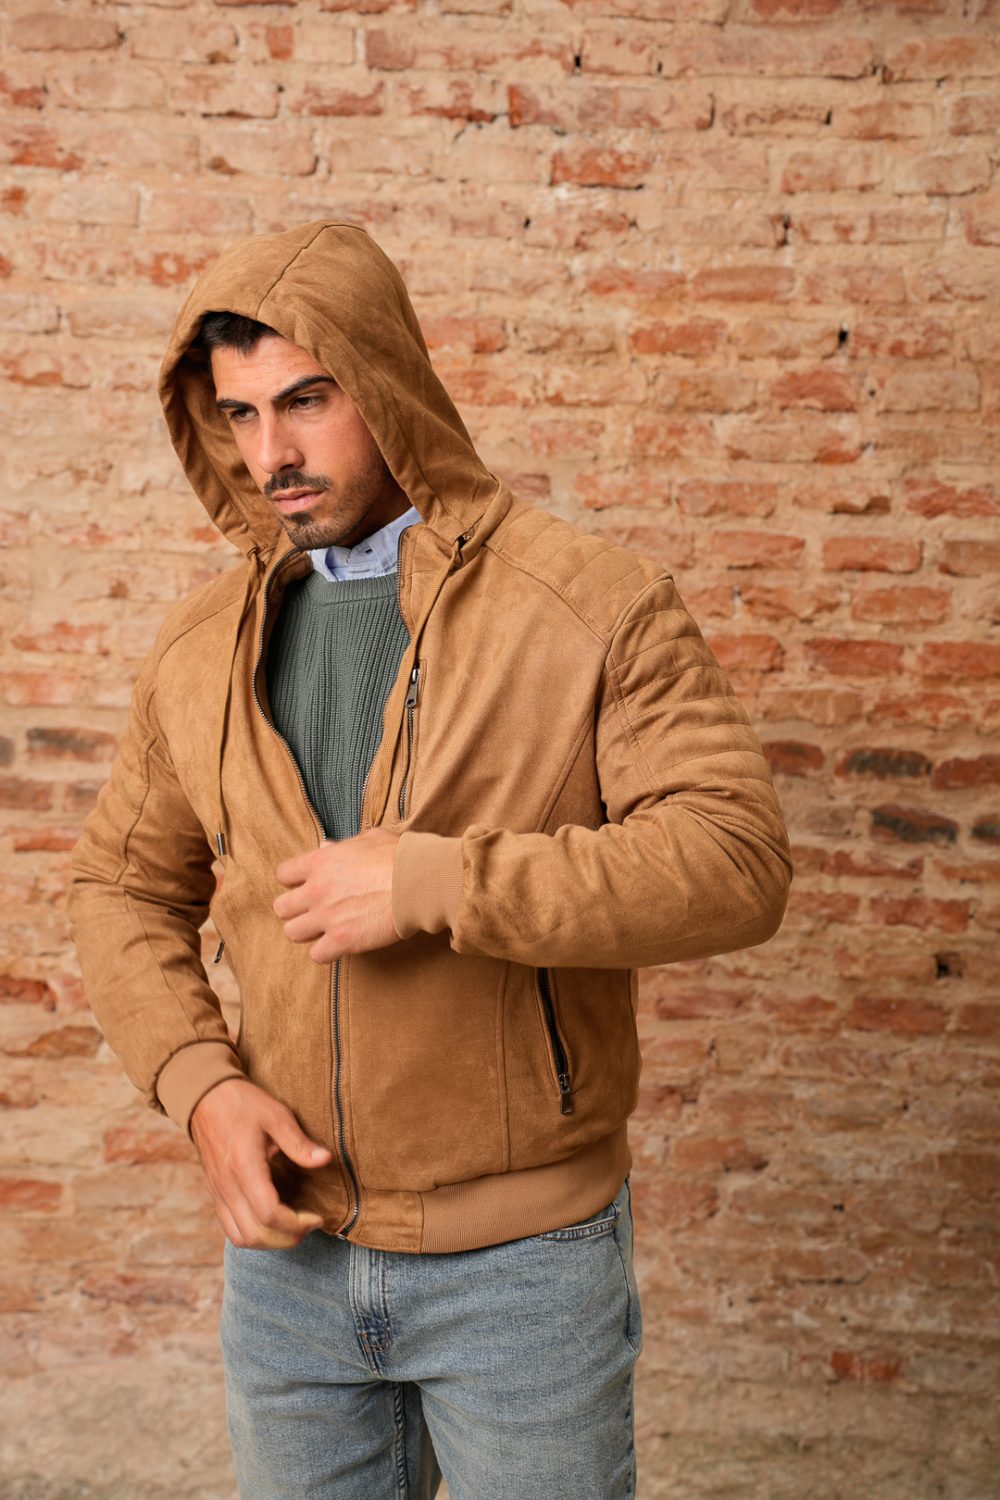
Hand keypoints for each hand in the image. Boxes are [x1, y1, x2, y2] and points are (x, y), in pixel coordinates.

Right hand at [190, 1077, 331, 1249]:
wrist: (205, 1097)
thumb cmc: (242, 1103)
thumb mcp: (276, 1115)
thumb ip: (299, 1143)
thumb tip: (325, 1159)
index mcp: (244, 1168)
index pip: (270, 1214)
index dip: (298, 1223)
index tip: (317, 1217)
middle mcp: (227, 1187)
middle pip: (256, 1235)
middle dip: (287, 1238)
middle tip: (310, 1226)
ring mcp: (218, 1193)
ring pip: (241, 1238)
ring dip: (270, 1242)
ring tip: (293, 1229)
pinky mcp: (215, 1194)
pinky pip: (231, 1228)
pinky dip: (253, 1235)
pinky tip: (272, 1222)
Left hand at [274, 827, 400, 963]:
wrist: (419, 882)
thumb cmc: (400, 857)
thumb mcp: (368, 839)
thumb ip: (342, 846)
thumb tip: (327, 846)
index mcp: (320, 862)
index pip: (283, 874)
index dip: (294, 882)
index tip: (307, 886)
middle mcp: (317, 890)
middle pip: (282, 908)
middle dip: (296, 911)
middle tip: (315, 912)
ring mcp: (327, 916)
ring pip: (292, 933)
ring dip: (308, 933)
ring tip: (325, 931)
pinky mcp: (342, 940)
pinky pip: (316, 956)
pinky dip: (326, 953)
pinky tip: (340, 945)